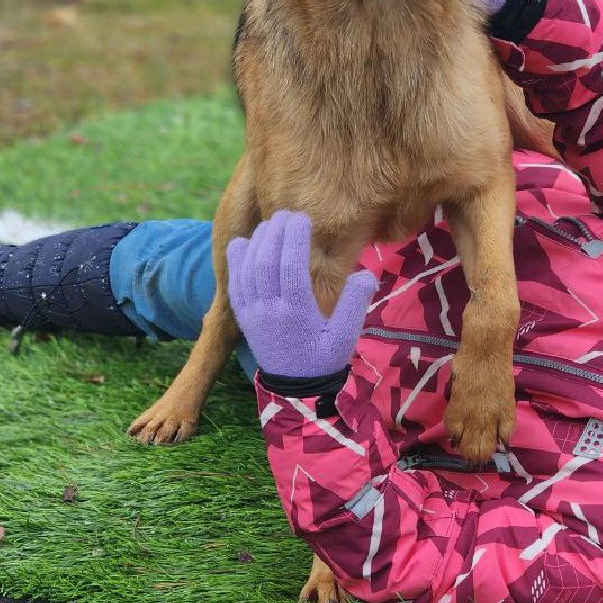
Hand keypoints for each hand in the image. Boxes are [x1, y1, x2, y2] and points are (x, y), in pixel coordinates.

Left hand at [226, 211, 377, 378]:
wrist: (297, 389)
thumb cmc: (325, 358)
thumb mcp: (347, 335)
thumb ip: (356, 303)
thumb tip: (367, 273)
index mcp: (297, 313)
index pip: (291, 267)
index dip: (294, 239)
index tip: (302, 218)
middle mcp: (270, 311)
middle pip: (266, 262)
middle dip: (275, 233)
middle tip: (286, 213)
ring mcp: (253, 314)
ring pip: (248, 270)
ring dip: (257, 242)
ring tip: (271, 224)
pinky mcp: (244, 318)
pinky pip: (235, 284)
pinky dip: (237, 261)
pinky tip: (244, 242)